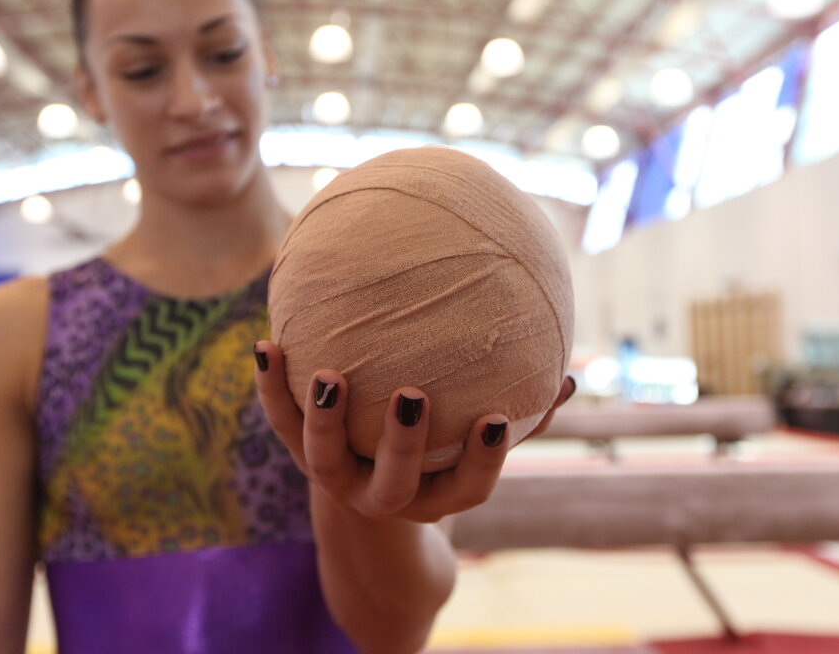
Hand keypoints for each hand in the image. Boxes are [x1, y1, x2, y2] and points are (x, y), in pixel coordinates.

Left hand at [253, 341, 574, 523]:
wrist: (363, 487)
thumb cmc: (440, 452)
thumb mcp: (474, 443)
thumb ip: (522, 413)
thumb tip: (571, 374)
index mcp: (436, 493)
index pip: (465, 489)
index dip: (480, 460)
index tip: (493, 418)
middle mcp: (385, 495)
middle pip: (393, 483)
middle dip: (401, 443)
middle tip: (411, 396)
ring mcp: (337, 478)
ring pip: (322, 461)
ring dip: (324, 419)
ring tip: (328, 375)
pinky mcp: (299, 452)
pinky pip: (281, 420)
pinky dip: (271, 385)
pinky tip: (266, 343)